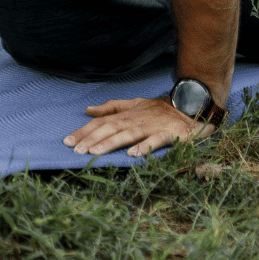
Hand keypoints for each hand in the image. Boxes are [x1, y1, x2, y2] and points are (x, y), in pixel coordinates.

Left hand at [63, 96, 213, 156]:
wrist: (191, 107)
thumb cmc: (160, 110)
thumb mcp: (134, 104)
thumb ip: (112, 107)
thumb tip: (89, 109)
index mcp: (126, 115)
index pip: (101, 122)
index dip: (84, 131)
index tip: (67, 142)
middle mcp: (135, 120)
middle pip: (110, 128)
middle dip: (91, 139)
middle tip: (75, 150)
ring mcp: (151, 127)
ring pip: (127, 135)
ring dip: (110, 143)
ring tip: (94, 152)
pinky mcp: (168, 134)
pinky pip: (155, 141)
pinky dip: (144, 147)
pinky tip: (132, 154)